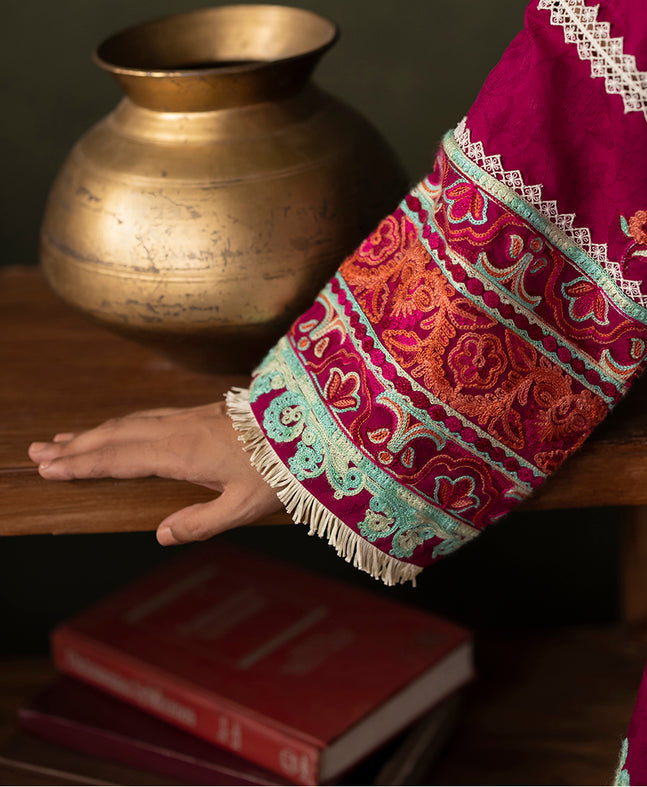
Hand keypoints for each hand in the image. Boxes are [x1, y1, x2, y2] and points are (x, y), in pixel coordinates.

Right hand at [28, 402, 283, 545]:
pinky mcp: (200, 411)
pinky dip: (121, 423)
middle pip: (115, 435)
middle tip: (37, 453)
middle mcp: (178, 429)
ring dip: (94, 432)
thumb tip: (159, 535)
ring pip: (130, 422)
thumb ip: (200, 523)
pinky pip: (148, 416)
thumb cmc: (281, 468)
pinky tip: (117, 429)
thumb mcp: (243, 507)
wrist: (308, 423)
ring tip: (65, 441)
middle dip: (75, 445)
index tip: (50, 468)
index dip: (82, 464)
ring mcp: (189, 416)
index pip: (119, 458)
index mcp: (182, 453)